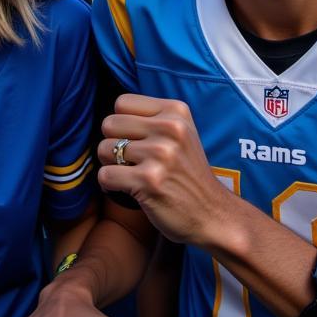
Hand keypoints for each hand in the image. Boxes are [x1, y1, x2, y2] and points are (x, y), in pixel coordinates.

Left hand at [98, 94, 231, 244]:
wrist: (212, 213)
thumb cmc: (187, 174)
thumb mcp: (181, 134)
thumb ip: (152, 118)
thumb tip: (111, 115)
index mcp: (176, 111)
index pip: (122, 103)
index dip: (122, 123)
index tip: (135, 140)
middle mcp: (170, 128)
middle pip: (109, 124)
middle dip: (112, 144)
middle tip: (128, 160)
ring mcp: (160, 154)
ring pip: (104, 149)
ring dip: (110, 165)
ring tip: (130, 174)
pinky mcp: (149, 180)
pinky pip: (105, 175)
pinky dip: (110, 185)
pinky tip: (127, 189)